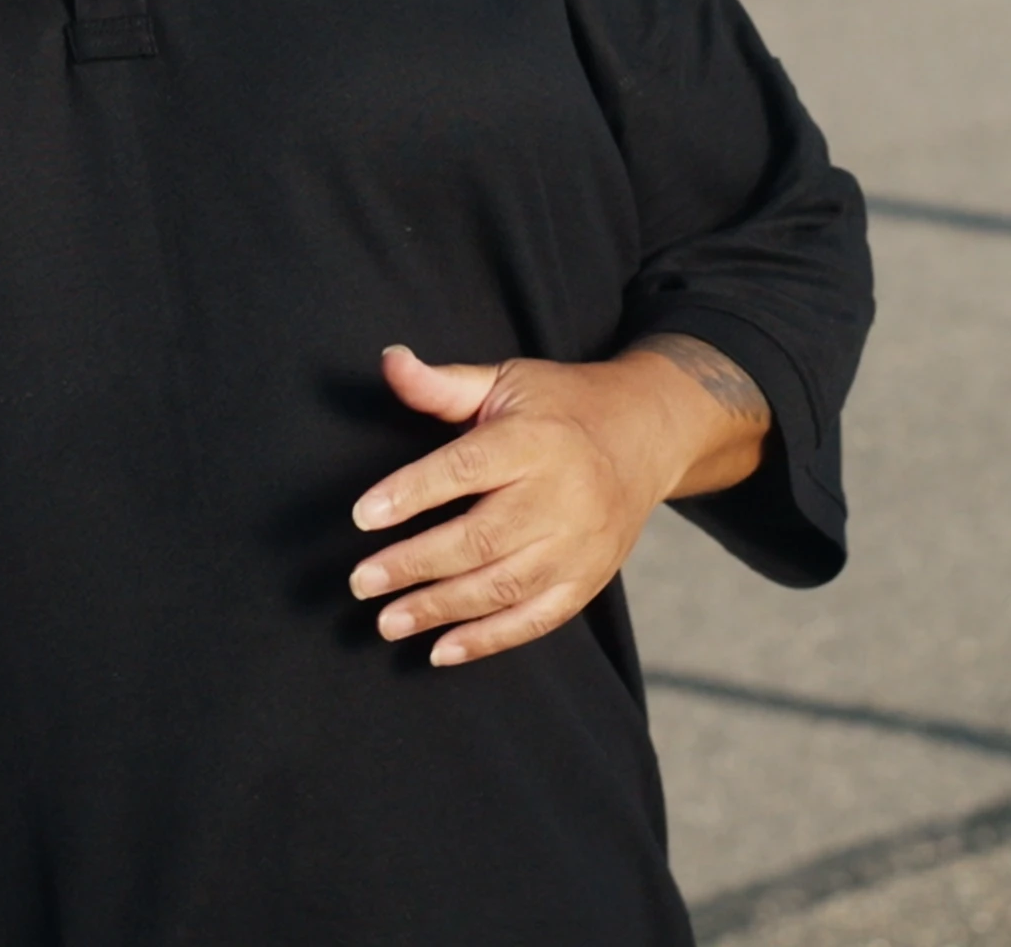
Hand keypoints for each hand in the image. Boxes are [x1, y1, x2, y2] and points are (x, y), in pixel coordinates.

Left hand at [347, 338, 768, 667]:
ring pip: (504, 585)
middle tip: (361, 582)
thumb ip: (444, 384)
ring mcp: (579, 543)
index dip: (412, 492)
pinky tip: (441, 650)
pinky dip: (488, 640)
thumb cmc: (563, 407)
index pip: (467, 469)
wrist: (649, 435)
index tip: (362, 515)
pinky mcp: (589, 579)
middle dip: (415, 564)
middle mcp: (561, 495)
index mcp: (535, 439)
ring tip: (387, 621)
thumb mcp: (507, 381)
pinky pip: (536, 619)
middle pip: (481, 538)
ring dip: (441, 609)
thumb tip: (389, 361)